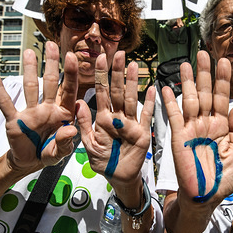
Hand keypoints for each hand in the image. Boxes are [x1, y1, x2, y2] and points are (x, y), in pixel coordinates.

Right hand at [0, 41, 78, 172]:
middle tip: (51, 44)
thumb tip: (71, 130)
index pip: (70, 91)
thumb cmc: (50, 152)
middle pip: (51, 82)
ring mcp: (30, 112)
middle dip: (52, 64)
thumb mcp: (60, 152)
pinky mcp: (14, 120)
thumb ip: (65, 142)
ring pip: (31, 87)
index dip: (71, 74)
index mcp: (63, 113)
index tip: (72, 56)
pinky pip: (5, 103)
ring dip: (30, 70)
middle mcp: (48, 108)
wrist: (30, 162)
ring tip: (29, 52)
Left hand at [77, 51, 154, 190]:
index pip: (101, 92)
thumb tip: (78, 103)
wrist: (117, 177)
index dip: (100, 76)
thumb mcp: (88, 144)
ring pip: (132, 100)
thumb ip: (85, 124)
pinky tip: (153, 89)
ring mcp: (131, 124)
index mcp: (103, 119)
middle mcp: (117, 118)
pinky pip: (147, 116)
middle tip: (118, 54)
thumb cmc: (102, 162)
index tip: (99, 59)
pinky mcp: (142, 133)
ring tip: (133, 66)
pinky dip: (150, 103)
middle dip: (117, 73)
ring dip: (133, 83)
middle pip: (118, 91)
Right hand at [163, 51, 232, 205]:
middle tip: (203, 53)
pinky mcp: (178, 137)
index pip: (223, 98)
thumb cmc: (223, 179)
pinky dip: (169, 102)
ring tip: (185, 63)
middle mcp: (207, 123)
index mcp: (223, 126)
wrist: (205, 197)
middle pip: (205, 93)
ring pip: (189, 100)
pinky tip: (166, 87)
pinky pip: (174, 116)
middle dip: (204, 73)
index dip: (223, 80)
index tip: (224, 61)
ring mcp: (191, 129)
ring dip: (186, 82)